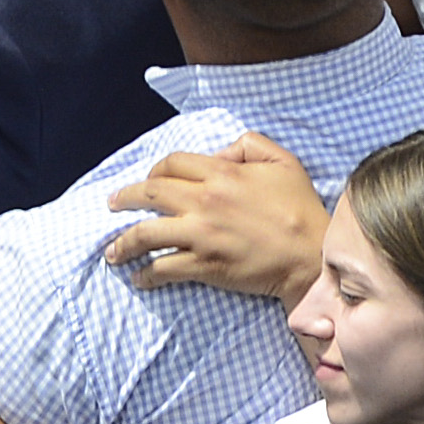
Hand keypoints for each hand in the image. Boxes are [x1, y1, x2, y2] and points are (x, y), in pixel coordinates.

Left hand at [98, 131, 328, 302]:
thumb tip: (219, 152)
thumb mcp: (282, 161)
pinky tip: (139, 278)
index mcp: (221, 174)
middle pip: (149, 194)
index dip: (155, 169)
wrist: (311, 256)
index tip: (147, 180)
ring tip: (112, 251)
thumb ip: (249, 145)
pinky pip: (163, 268)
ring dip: (123, 242)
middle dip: (123, 198)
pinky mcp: (204, 265)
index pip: (172, 164)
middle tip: (111, 205)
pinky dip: (146, 274)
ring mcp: (201, 235)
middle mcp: (204, 201)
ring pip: (146, 234)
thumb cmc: (300, 208)